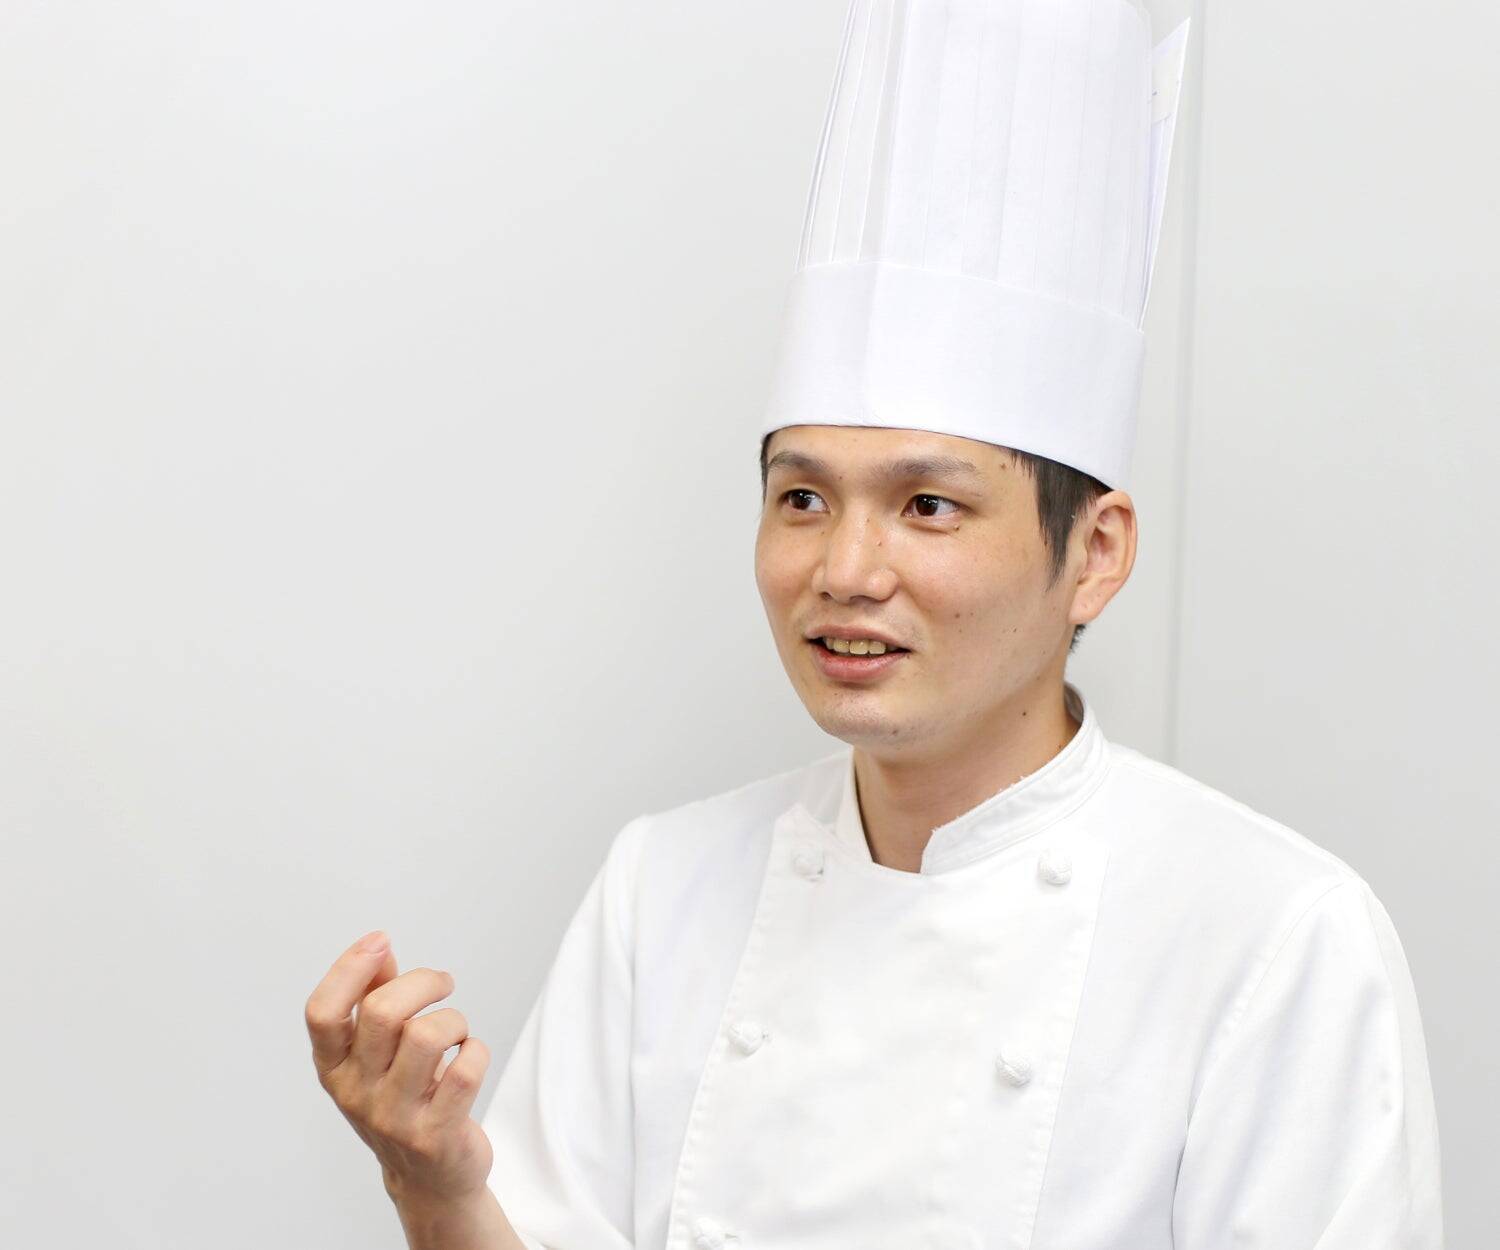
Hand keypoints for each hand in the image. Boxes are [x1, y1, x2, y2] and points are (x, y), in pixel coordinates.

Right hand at [305, 931, 493, 1206]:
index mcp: (333, 1067)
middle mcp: (356, 1093)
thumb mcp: (374, 1054)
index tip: (380, 940)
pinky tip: (469, 1058)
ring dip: (454, 1019)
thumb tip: (377, 949)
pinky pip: (466, 1069)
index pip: (322, 1012)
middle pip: (383, 1012)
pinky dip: (477, 1050)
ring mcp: (393, 1117)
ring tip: (456, 1031)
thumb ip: (371, 998)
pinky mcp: (435, 1134)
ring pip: (428, 1035)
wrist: (428, 1178)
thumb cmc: (402, 1099)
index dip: (349, 967)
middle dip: (423, 982)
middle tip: (443, 984)